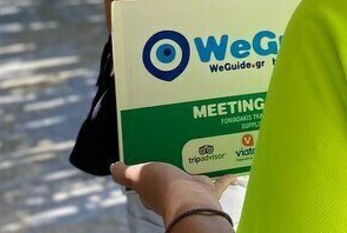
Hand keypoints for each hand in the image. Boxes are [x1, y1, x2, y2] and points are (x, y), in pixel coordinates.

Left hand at [111, 162, 235, 224]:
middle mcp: (173, 191)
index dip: (148, 169)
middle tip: (180, 146)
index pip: (149, 178)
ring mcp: (191, 191)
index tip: (151, 154)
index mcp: (154, 188)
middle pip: (173, 176)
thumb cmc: (164, 187)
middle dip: (176, 165)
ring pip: (195, 176)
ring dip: (199, 167)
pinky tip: (232, 170)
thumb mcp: (139, 174)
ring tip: (204, 151)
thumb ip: (125, 173)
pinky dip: (226, 178)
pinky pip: (219, 183)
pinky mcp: (208, 191)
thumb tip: (114, 167)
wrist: (191, 201)